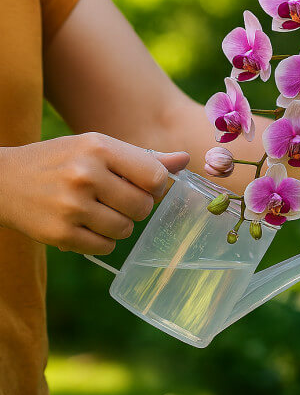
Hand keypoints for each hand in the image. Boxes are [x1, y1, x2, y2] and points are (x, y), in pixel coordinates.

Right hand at [0, 133, 188, 254]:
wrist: (2, 180)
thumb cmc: (61, 160)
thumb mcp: (98, 147)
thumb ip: (143, 158)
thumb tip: (186, 160)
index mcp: (98, 148)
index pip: (155, 177)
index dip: (157, 187)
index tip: (145, 186)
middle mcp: (85, 175)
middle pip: (143, 207)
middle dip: (137, 207)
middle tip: (116, 199)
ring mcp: (71, 207)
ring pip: (126, 229)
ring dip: (119, 225)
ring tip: (98, 211)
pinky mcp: (60, 234)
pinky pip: (106, 247)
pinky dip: (102, 240)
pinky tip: (85, 225)